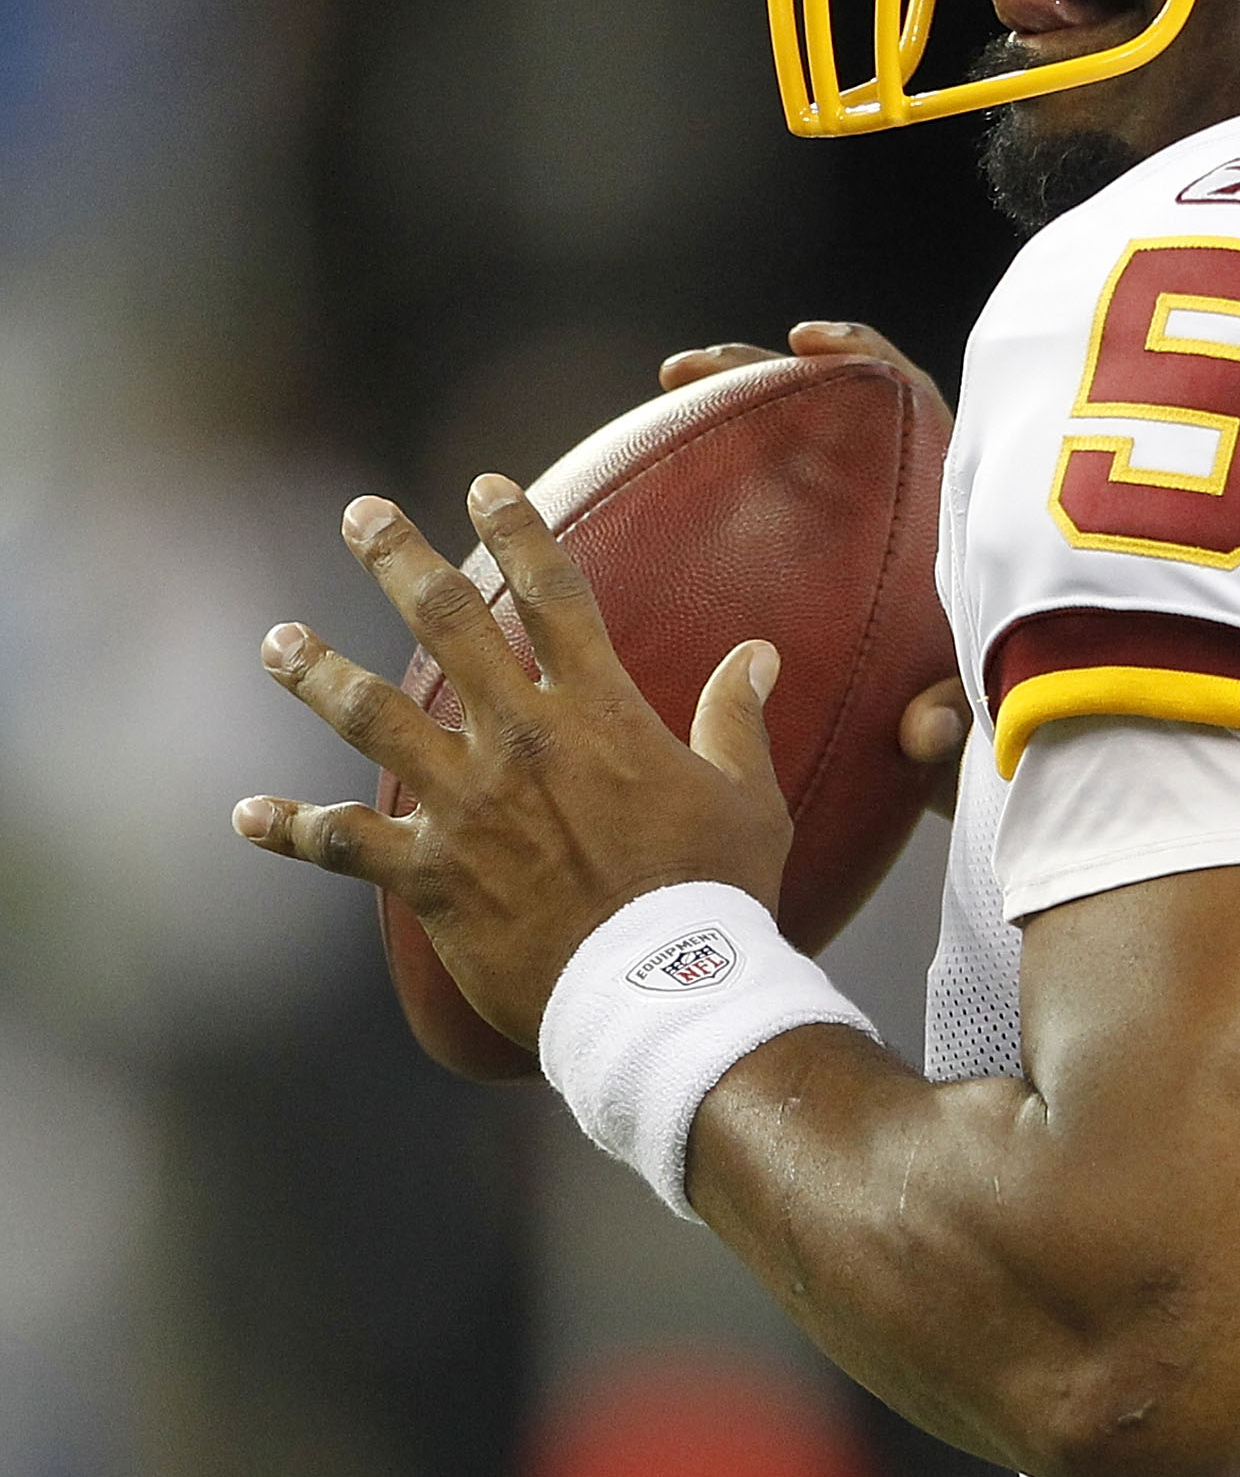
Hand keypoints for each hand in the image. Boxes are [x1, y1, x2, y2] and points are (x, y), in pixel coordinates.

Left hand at [231, 476, 793, 1047]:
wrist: (662, 990)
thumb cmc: (715, 896)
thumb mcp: (747, 798)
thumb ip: (736, 720)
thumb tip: (754, 654)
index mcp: (600, 712)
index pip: (553, 594)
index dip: (518, 532)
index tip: (486, 486)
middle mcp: (521, 740)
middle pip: (447, 622)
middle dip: (398, 558)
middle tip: (361, 514)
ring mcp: (467, 804)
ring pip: (372, 714)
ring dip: (318, 673)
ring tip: (279, 642)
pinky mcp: (431, 874)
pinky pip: (343, 844)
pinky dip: (291, 830)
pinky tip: (247, 816)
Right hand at [659, 320, 970, 787]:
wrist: (990, 731)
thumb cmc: (986, 706)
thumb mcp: (975, 706)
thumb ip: (950, 715)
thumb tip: (923, 731)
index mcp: (947, 505)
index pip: (912, 399)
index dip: (862, 355)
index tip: (806, 341)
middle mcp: (896, 499)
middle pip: (828, 406)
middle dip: (758, 375)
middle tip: (687, 370)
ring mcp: (851, 520)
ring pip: (786, 442)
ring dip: (727, 407)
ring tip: (667, 387)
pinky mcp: (819, 559)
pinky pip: (764, 501)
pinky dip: (718, 477)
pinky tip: (659, 479)